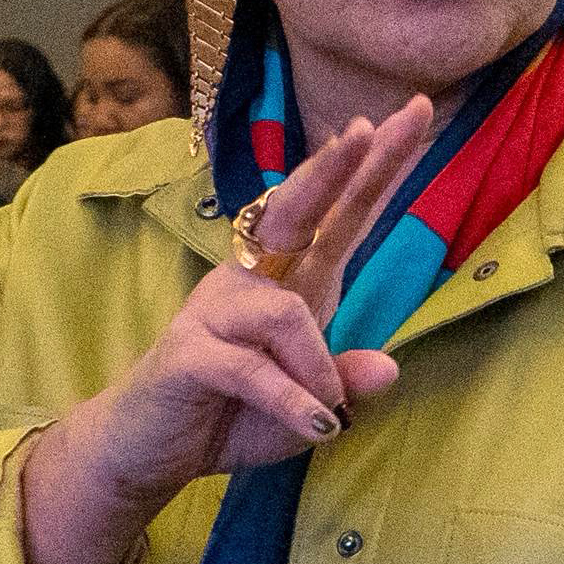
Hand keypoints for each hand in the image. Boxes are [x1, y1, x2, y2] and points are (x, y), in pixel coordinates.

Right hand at [41, 97, 435, 517]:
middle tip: (366, 128)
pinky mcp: (188, 351)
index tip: (415, 112)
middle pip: (295, 211)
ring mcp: (215, 311)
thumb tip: (390, 367)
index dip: (375, 167)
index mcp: (290, 281)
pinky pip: (253, 368)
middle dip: (334, 170)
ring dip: (318, 371)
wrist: (148, 451)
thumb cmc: (232, 415)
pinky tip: (316, 426)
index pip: (341, 215)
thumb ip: (344, 382)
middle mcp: (252, 281)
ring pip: (286, 313)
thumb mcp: (308, 406)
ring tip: (326, 416)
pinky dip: (292, 401)